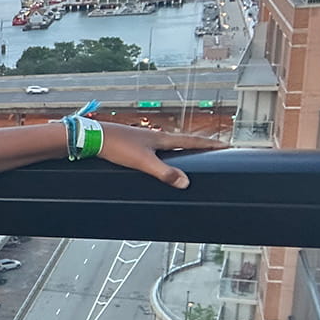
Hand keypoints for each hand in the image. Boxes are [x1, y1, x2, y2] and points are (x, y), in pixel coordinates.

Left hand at [96, 123, 226, 188]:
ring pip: (168, 146)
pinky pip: (155, 150)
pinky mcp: (132, 144)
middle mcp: (155, 137)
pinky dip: (164, 155)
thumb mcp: (143, 162)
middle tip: (213, 150)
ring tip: (191, 155)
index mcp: (162, 139)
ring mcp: (143, 140)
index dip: (210, 145)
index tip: (227, 145)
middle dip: (199, 146)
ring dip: (181, 150)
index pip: (192, 141)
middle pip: (183, 142)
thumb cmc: (117, 146)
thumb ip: (164, 173)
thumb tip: (185, 182)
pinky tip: (159, 160)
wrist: (92, 138)